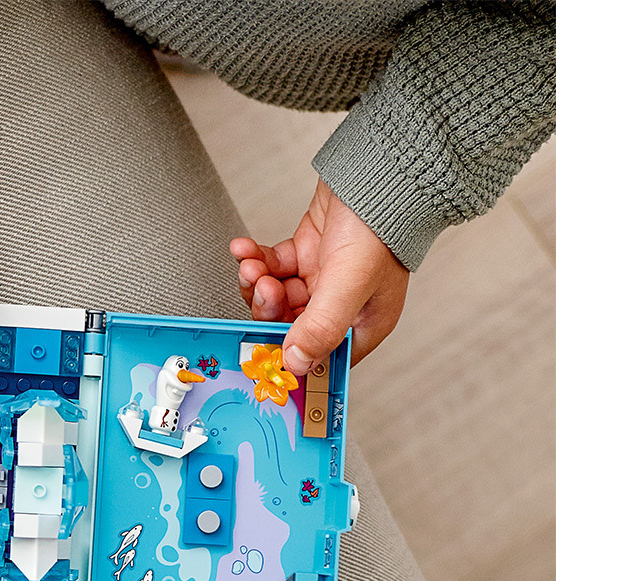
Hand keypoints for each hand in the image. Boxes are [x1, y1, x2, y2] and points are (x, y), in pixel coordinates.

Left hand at [232, 178, 409, 376]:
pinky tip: (245, 249)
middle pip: (290, 327)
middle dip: (268, 309)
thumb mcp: (349, 284)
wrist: (376, 171)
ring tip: (252, 265)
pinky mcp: (307, 253)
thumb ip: (321, 327)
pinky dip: (257, 260)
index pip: (321, 358)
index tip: (263, 349)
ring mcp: (323, 278)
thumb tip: (295, 364)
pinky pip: (274, 267)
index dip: (291, 357)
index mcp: (363, 323)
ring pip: (277, 296)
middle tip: (263, 287)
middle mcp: (343, 305)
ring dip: (258, 283)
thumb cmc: (379, 225)